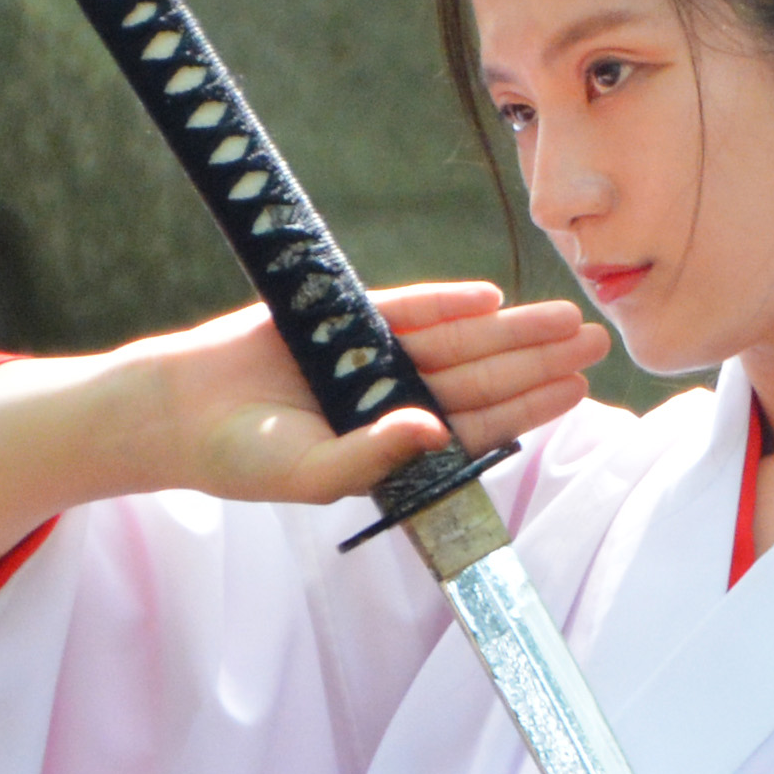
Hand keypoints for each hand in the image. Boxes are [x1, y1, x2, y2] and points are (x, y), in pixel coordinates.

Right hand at [133, 282, 608, 510]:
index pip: (479, 426)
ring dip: (508, 329)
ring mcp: (373, 355)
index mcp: (397, 444)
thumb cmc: (241, 458)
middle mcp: (395, 397)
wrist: (177, 411)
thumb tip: (435, 431)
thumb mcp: (309, 476)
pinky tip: (486, 298)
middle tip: (596, 342)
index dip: (529, 407)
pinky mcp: (344, 318)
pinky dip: (443, 302)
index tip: (577, 391)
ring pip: (457, 340)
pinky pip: (405, 309)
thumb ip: (372, 459)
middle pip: (482, 377)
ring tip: (563, 318)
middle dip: (538, 360)